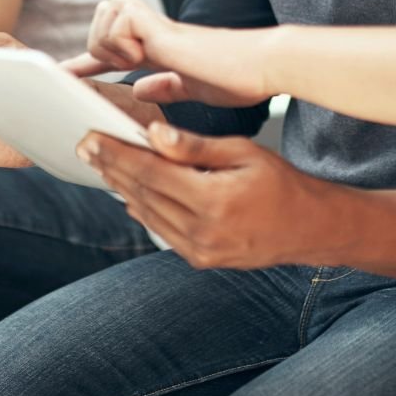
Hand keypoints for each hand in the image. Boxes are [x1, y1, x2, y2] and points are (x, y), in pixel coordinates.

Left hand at [62, 0, 275, 109]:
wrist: (262, 66)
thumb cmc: (238, 77)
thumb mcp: (193, 88)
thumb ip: (167, 86)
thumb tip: (140, 89)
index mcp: (160, 47)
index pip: (113, 48)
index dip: (85, 61)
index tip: (63, 74)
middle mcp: (155, 31)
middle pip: (103, 14)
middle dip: (97, 42)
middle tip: (121, 67)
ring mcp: (159, 27)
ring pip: (106, 15)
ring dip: (111, 43)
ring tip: (137, 62)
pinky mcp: (165, 30)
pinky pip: (122, 23)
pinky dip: (123, 43)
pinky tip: (142, 58)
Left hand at [77, 122, 311, 268]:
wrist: (309, 227)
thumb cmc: (282, 183)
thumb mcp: (244, 152)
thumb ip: (196, 147)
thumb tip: (154, 135)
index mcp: (214, 199)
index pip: (152, 172)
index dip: (118, 154)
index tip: (92, 137)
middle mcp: (202, 231)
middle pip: (142, 193)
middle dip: (111, 168)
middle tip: (86, 146)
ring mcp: (200, 250)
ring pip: (147, 214)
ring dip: (122, 188)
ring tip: (102, 165)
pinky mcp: (200, 259)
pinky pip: (161, 230)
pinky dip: (142, 208)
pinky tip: (129, 192)